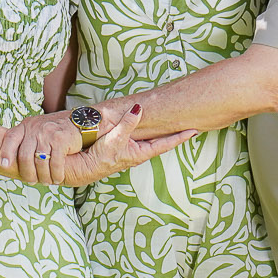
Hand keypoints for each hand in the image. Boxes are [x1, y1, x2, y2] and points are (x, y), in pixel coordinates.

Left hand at [1, 112, 84, 184]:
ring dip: (43, 176)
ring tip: (46, 182)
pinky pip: (55, 163)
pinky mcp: (60, 140)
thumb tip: (12, 162)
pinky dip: (56, 174)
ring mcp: (47, 133)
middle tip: (31, 181)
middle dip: (27, 173)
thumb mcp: (38, 129)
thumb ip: (27, 140)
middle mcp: (35, 128)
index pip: (10, 139)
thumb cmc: (57, 130)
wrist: (81, 121)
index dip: (5, 153)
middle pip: (24, 156)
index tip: (4, 166)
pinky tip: (57, 178)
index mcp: (26, 125)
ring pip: (39, 162)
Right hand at [61, 107, 198, 186]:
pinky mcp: (122, 151)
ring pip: (150, 141)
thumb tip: (138, 109)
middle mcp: (138, 154)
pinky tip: (147, 130)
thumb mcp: (115, 138)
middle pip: (161, 142)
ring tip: (172, 126)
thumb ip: (127, 123)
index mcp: (141, 153)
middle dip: (173, 134)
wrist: (84, 168)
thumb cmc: (100, 156)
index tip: (194, 131)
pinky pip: (140, 141)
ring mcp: (131, 153)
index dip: (180, 137)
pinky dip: (147, 134)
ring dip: (161, 135)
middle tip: (187, 125)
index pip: (165, 144)